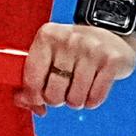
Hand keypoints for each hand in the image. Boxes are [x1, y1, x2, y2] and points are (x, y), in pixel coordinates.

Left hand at [18, 21, 135, 113]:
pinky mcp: (112, 60)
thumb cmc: (73, 49)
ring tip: (78, 87)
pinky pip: (95, 98)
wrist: (112, 33)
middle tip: (62, 90)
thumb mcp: (49, 55)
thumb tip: (23, 101)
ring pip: (74, 99)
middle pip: (53, 93)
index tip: (37, 98)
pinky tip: (91, 88)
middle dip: (56, 99)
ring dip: (75, 101)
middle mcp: (69, 40)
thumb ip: (31, 79)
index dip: (32, 96)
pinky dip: (91, 101)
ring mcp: (92, 49)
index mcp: (47, 35)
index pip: (32, 79)